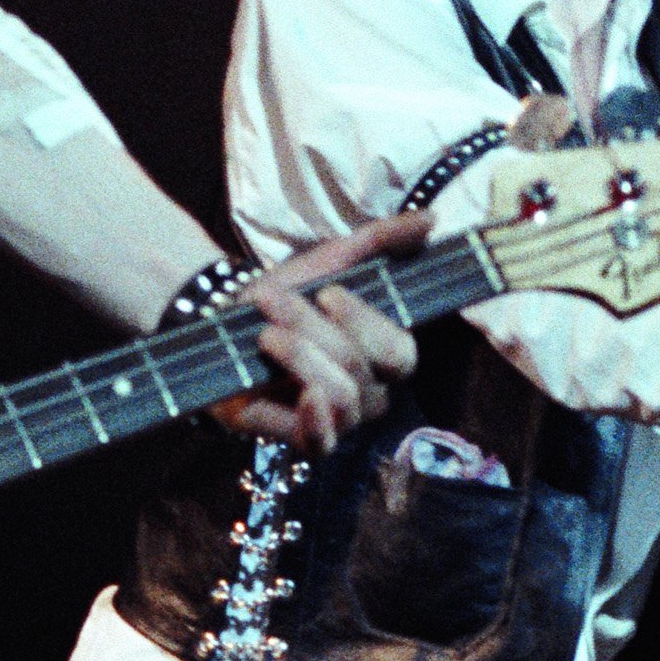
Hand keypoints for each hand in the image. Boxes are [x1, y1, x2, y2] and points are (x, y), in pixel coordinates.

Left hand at [214, 212, 427, 452]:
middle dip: (312, 330)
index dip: (365, 324)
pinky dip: (315, 419)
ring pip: (338, 396)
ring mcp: (342, 421)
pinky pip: (323, 442)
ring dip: (297, 355)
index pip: (400, 352)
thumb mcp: (334, 257)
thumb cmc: (290, 290)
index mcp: (386, 354)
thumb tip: (431, 218)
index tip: (326, 294)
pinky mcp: (307, 440)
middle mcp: (372, 392)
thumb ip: (383, 239)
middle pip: (359, 368)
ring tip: (263, 334)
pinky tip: (300, 394)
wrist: (227, 317)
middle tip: (272, 301)